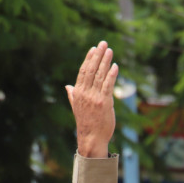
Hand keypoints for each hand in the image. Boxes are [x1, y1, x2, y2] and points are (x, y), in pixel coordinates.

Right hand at [65, 40, 117, 158]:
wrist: (92, 138)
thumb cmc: (86, 123)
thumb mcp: (76, 107)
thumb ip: (73, 95)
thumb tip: (68, 87)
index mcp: (78, 93)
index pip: (83, 71)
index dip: (89, 59)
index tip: (94, 49)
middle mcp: (85, 93)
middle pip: (91, 70)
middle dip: (98, 55)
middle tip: (104, 44)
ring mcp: (94, 98)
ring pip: (100, 75)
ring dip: (106, 61)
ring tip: (110, 51)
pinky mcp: (104, 103)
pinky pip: (108, 85)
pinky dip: (111, 75)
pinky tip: (115, 66)